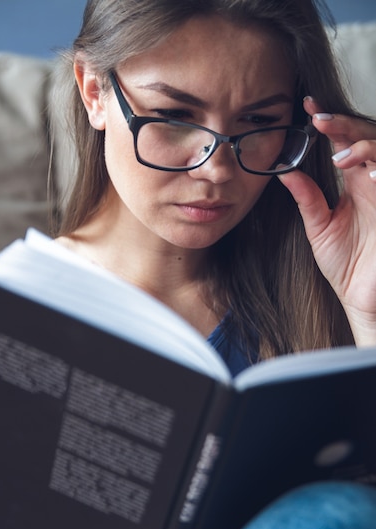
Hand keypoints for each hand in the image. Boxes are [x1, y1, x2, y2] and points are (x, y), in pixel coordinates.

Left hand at [278, 97, 375, 345]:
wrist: (363, 298)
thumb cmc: (346, 265)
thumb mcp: (320, 228)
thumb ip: (307, 198)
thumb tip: (285, 171)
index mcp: (355, 183)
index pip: (344, 143)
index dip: (330, 122)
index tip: (308, 107)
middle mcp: (374, 181)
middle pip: (367, 137)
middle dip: (345, 124)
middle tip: (319, 118)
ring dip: (364, 145)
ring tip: (339, 155)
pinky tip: (363, 171)